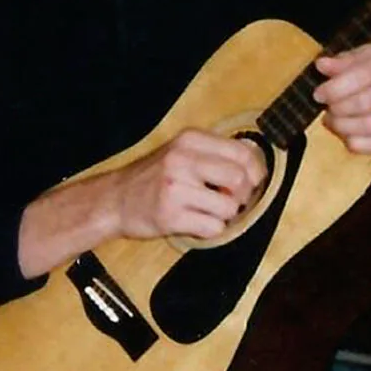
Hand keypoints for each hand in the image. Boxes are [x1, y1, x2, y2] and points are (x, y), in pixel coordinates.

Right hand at [112, 127, 268, 242]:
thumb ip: (214, 153)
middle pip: (239, 179)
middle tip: (231, 201)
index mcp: (189, 139)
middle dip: (243, 196)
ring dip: (225, 216)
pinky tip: (196, 222)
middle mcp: (182, 159)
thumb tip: (256, 164)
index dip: (255, 172)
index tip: (251, 183)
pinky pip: (213, 228)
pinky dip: (211, 230)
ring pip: (229, 207)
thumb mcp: (181, 152)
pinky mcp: (170, 215)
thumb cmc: (153, 178)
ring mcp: (175, 188)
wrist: (114, 200)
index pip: (242, 152)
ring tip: (208, 212)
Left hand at [315, 41, 370, 172]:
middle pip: (365, 102)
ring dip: (346, 128)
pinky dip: (360, 144)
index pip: (362, 74)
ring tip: (335, 124)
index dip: (336, 88)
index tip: (319, 95)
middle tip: (327, 111)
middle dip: (339, 110)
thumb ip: (347, 61)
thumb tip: (322, 66)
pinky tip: (349, 138)